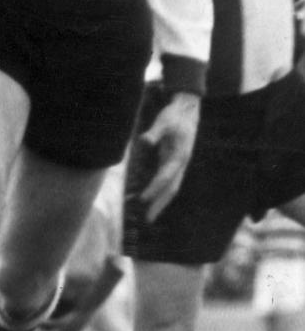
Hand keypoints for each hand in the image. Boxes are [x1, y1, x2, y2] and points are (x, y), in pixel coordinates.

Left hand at [139, 91, 200, 221]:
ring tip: (149, 216)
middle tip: (148, 219)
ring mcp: (179, 164)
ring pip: (171, 188)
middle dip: (160, 204)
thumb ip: (154, 132)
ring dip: (161, 202)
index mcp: (179, 156)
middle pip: (171, 189)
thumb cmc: (174, 115)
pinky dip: (160, 192)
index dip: (154, 189)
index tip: (142, 199)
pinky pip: (168, 182)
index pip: (164, 177)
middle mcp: (181, 164)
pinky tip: (151, 198)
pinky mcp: (174, 163)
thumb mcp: (163, 121)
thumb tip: (144, 141)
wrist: (187, 111)